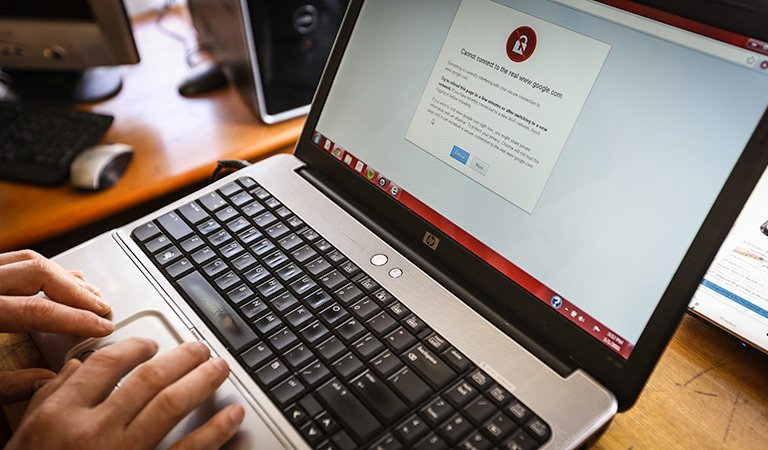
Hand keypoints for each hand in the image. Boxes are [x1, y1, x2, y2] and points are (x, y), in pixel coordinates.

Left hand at [0, 250, 113, 403]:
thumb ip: (8, 383)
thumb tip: (47, 381)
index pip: (39, 309)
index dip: (77, 318)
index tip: (103, 327)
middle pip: (40, 273)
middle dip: (78, 291)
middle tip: (103, 308)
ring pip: (30, 259)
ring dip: (64, 276)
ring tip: (88, 293)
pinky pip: (16, 259)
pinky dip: (43, 268)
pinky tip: (58, 282)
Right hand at [6, 338, 244, 449]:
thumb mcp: (27, 434)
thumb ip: (53, 396)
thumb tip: (77, 368)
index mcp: (61, 414)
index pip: (107, 364)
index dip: (135, 347)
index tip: (152, 344)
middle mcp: (94, 430)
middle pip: (147, 379)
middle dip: (181, 358)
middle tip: (201, 349)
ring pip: (171, 405)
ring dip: (202, 381)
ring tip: (220, 368)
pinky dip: (216, 430)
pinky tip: (233, 415)